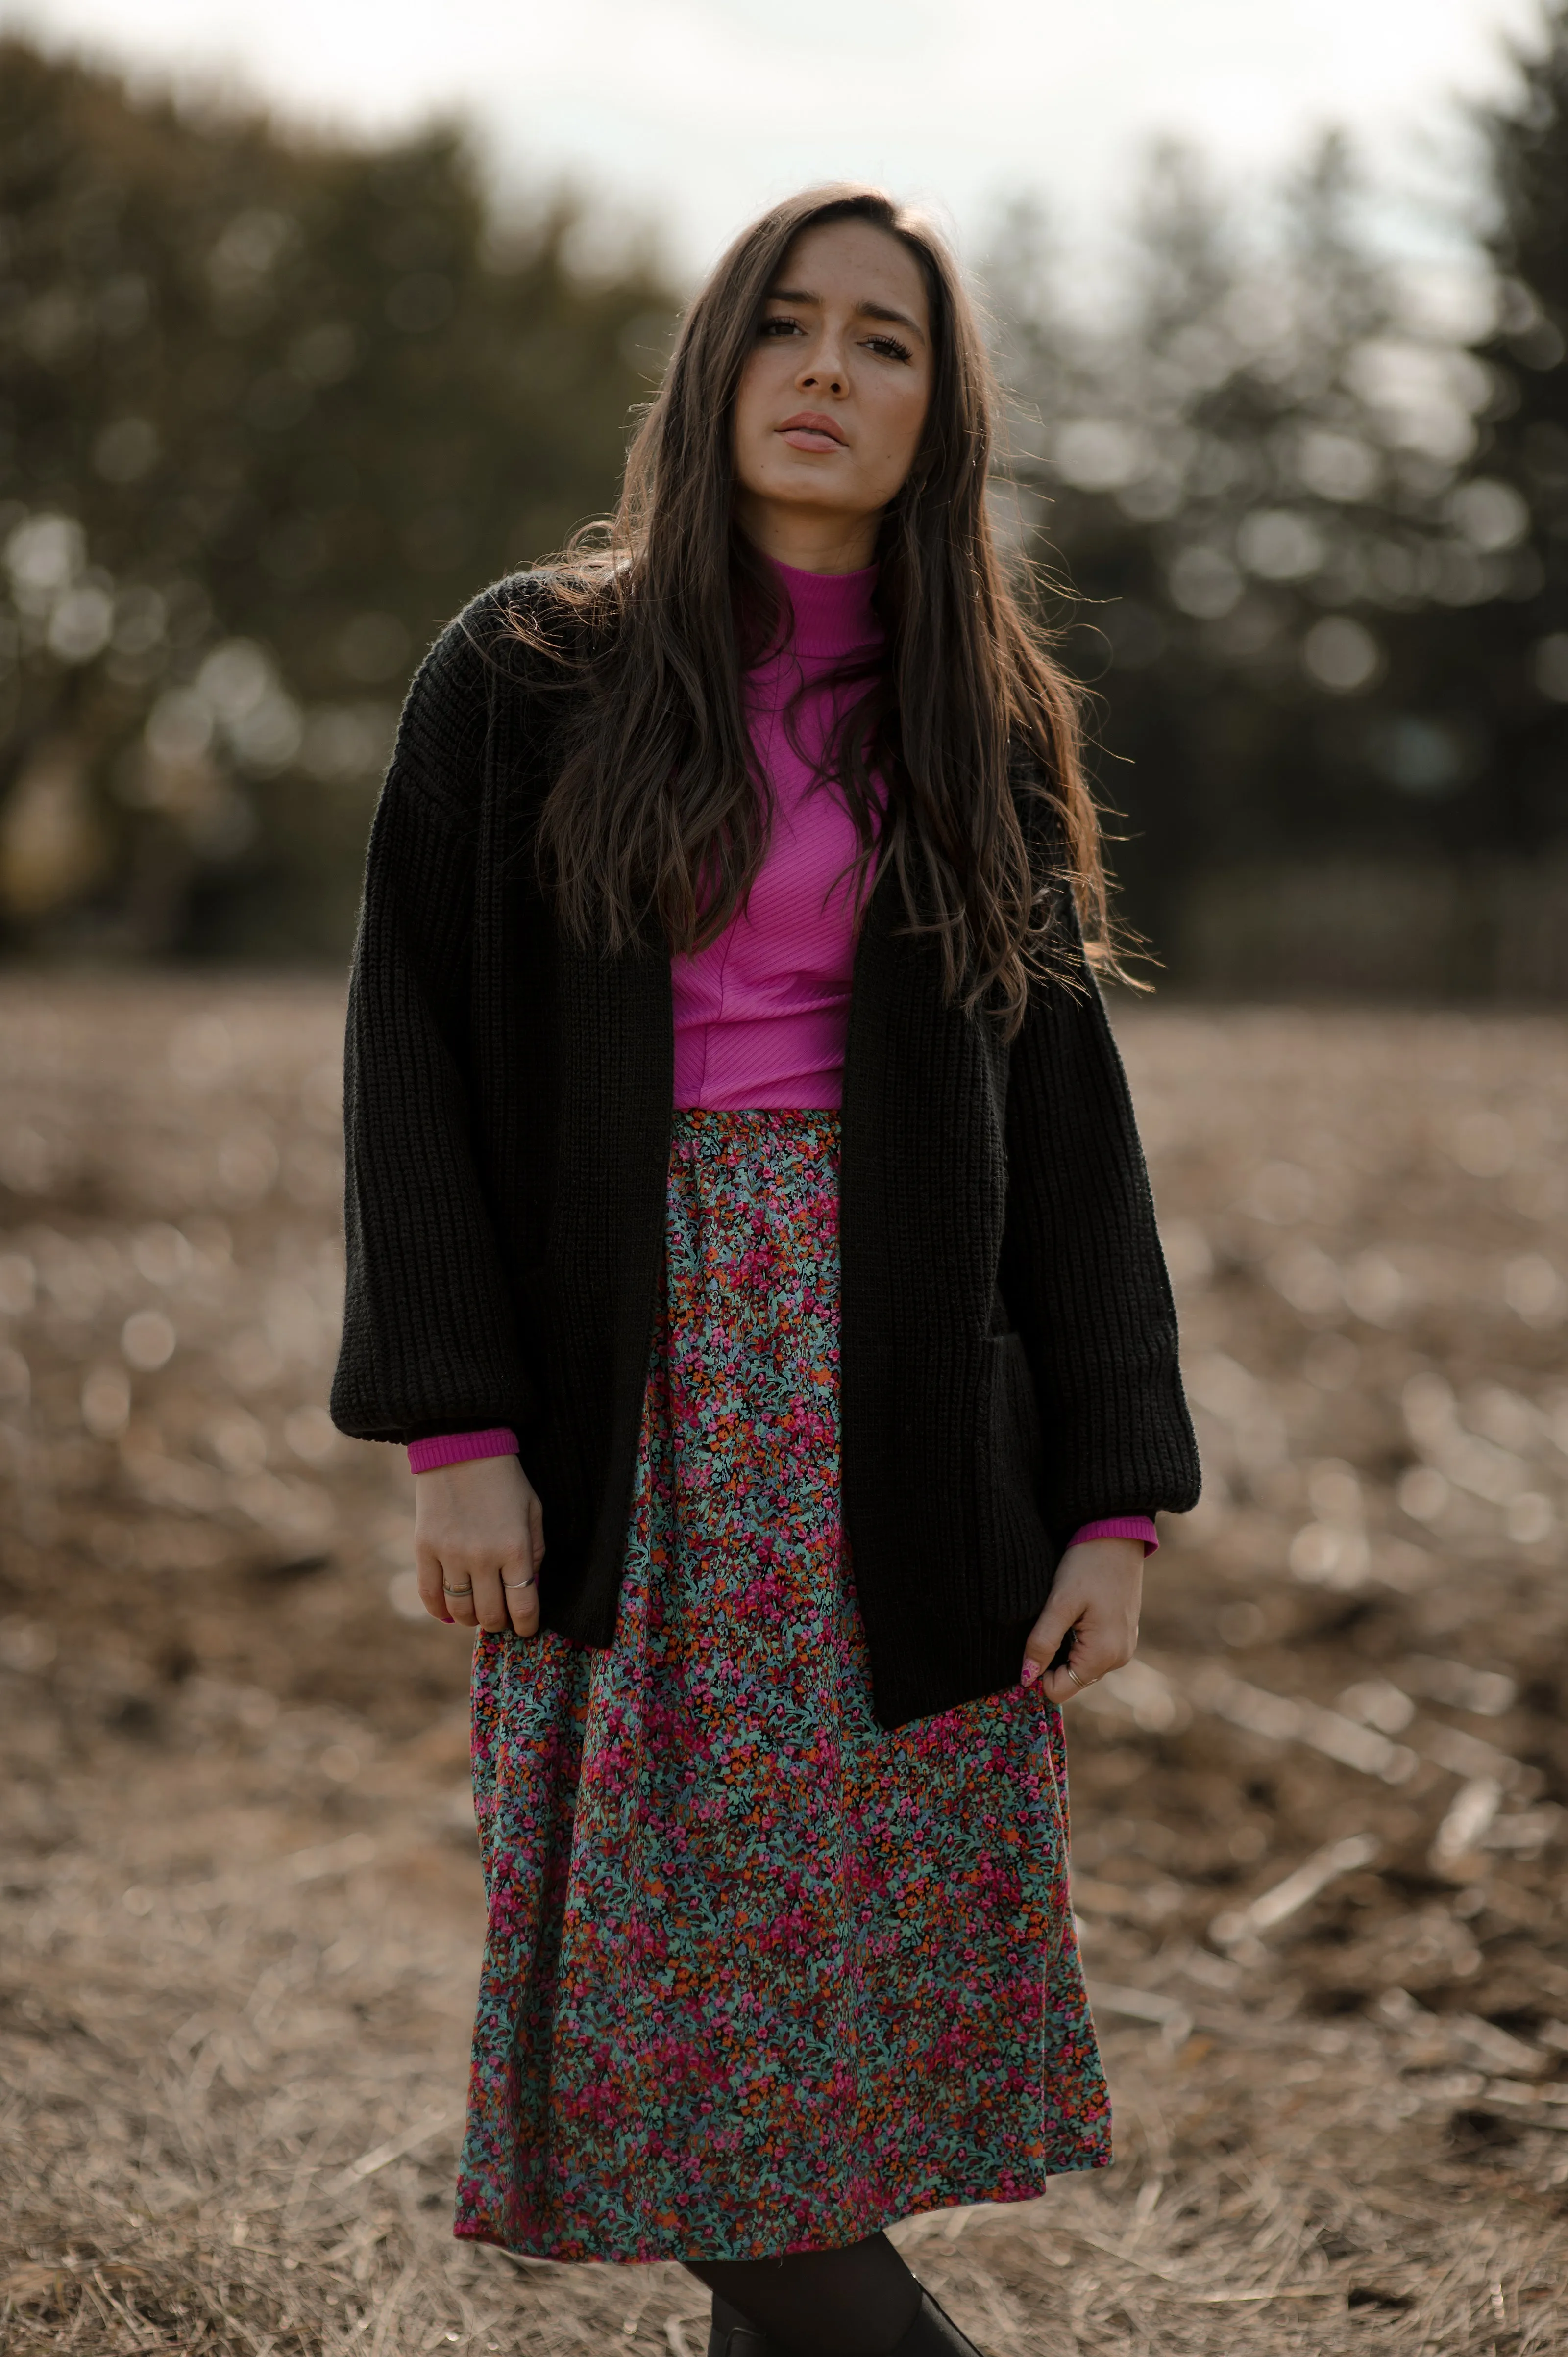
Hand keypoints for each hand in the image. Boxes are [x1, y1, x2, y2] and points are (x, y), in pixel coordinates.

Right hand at [413, 1454, 543, 1636]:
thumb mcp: (533, 1510)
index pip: (523, 1605)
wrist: (461, 1447)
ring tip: (478, 1612)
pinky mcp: (425, 1549)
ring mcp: (450, 1554)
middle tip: (502, 1618)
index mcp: (515, 1548)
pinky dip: (440, 1610)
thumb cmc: (505, 1479)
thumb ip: (535, 1551)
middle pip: (490, 1614)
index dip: (527, 1626)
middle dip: (500, 1623)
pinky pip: (430, 1594)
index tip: (526, 1629)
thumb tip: (529, 1586)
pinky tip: (450, 1611)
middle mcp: (482, 1557)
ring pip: (460, 1610)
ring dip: (472, 1618)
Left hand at [1020, 1538, 1143, 1703]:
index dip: (1038, 1673)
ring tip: (1063, 1614)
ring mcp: (1124, 1647)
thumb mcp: (1059, 1603)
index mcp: (1103, 1655)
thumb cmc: (1087, 1565)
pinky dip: (1078, 1639)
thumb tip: (1027, 1678)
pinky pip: (1093, 1651)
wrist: (1117, 1535)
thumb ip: (1043, 1643)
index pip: (1059, 1690)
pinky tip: (1076, 1612)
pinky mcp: (1123, 1634)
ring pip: (1080, 1665)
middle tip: (1048, 1623)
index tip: (1031, 1643)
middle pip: (1071, 1679)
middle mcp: (1118, 1658)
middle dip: (1052, 1660)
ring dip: (1064, 1648)